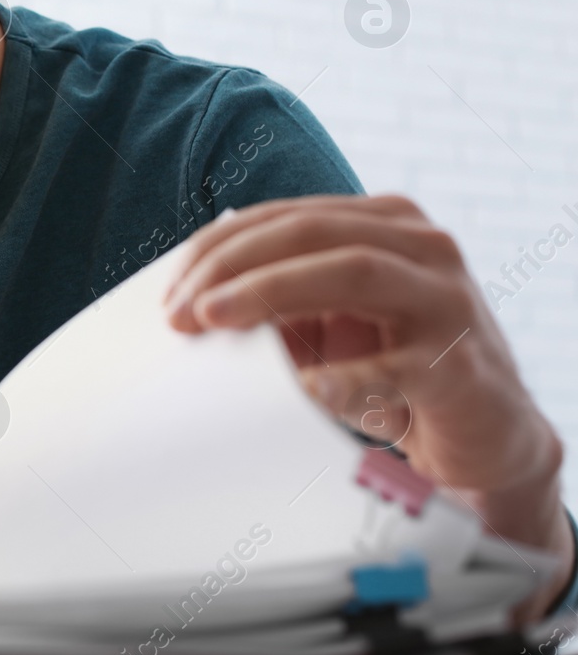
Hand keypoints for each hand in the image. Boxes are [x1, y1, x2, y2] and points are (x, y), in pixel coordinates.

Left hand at [163, 194, 571, 618]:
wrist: (486, 436)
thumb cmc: (392, 369)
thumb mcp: (326, 326)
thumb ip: (274, 302)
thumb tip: (190, 302)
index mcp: (382, 224)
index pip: (283, 217)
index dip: (217, 249)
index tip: (169, 292)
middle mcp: (420, 246)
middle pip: (309, 232)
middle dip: (232, 266)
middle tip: (180, 311)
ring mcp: (448, 298)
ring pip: (353, 269)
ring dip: (272, 293)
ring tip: (216, 321)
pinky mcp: (463, 363)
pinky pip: (397, 364)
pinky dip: (345, 375)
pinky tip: (304, 389)